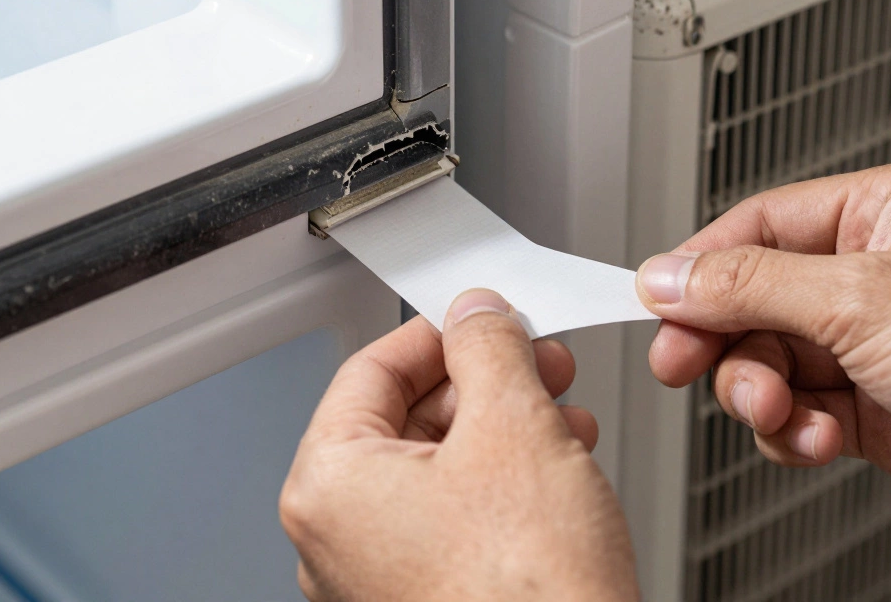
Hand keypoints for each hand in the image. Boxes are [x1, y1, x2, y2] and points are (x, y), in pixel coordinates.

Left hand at [280, 289, 638, 600]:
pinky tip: (556, 466)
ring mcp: (380, 579)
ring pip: (438, 470)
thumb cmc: (528, 593)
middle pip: (406, 420)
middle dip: (482, 381)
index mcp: (329, 487)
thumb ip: (489, 349)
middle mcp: (338, 539)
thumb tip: (477, 316)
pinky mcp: (427, 601)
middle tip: (534, 359)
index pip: (370, 370)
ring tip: (560, 410)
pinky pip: (455, 520)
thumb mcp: (515, 425)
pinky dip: (504, 482)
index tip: (481, 317)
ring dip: (503, 427)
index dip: (437, 331)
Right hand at [637, 160, 890, 560]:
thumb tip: (672, 275)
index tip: (654, 303)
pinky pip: (800, 412)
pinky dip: (795, 431)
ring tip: (783, 412)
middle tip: (689, 366)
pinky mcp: (878, 406)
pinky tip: (819, 439)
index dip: (700, 266)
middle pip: (755, 299)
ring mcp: (876, 342)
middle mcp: (876, 272)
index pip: (759, 226)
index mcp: (882, 212)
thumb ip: (750, 286)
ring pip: (771, 361)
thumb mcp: (859, 299)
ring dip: (763, 393)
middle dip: (728, 342)